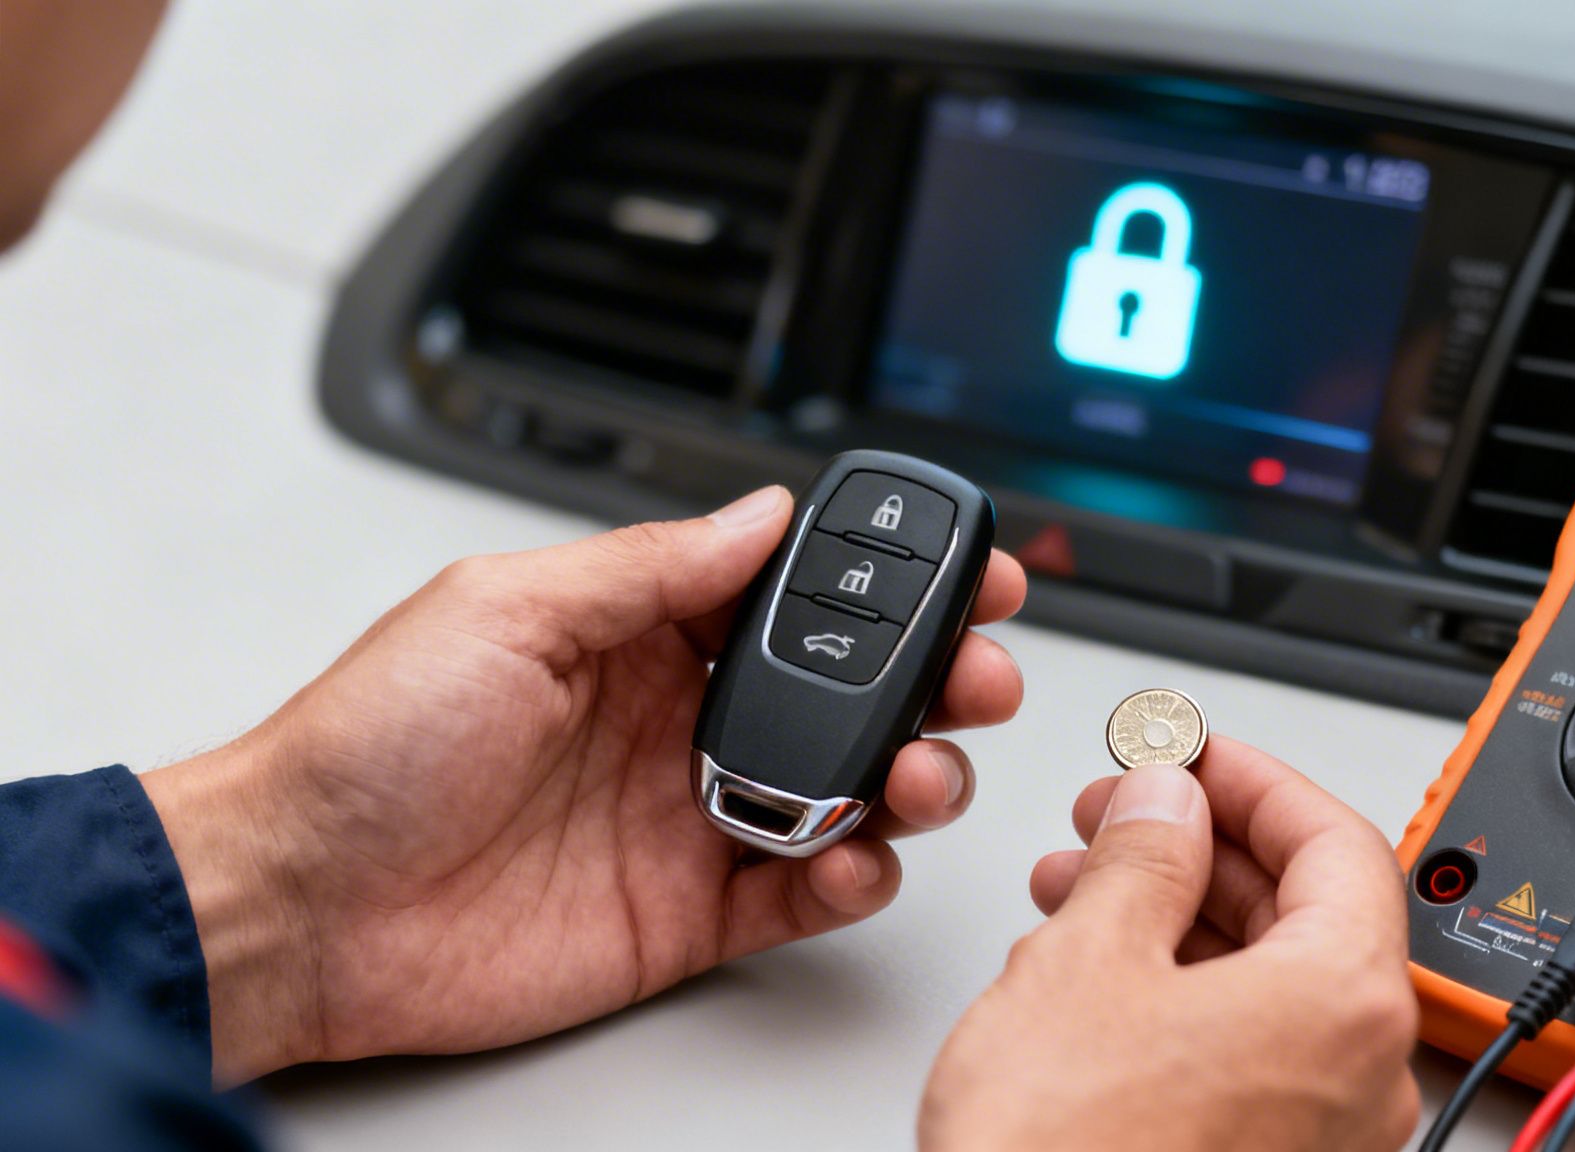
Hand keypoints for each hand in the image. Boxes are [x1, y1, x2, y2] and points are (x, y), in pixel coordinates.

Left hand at [140, 486, 1025, 1082]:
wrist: (302, 904)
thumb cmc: (365, 747)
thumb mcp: (505, 609)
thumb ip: (649, 567)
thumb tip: (760, 513)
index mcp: (640, 634)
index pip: (795, 594)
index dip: (888, 582)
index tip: (960, 571)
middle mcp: (681, 721)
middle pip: (852, 694)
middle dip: (936, 680)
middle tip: (977, 677)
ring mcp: (693, 819)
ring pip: (852, 794)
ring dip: (914, 779)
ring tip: (920, 774)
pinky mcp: (689, 913)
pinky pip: (805, 896)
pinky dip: (854, 882)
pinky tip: (855, 859)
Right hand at [920, 736, 1418, 1151]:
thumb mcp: (1089, 959)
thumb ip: (1144, 854)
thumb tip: (1168, 799)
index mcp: (1344, 1002)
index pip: (1334, 840)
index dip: (1252, 778)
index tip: (1190, 750)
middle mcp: (1360, 1077)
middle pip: (1310, 911)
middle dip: (1205, 845)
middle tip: (1127, 808)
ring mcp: (1321, 1137)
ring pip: (1271, 983)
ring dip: (1181, 914)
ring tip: (1084, 884)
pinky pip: (1249, 1051)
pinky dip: (1183, 992)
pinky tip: (1098, 974)